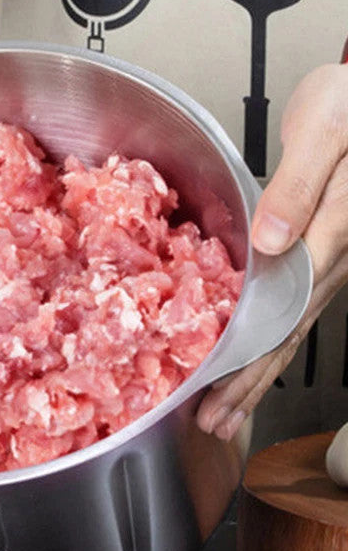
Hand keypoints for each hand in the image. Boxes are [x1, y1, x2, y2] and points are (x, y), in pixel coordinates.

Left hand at [197, 62, 347, 439]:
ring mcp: (334, 253)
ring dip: (258, 368)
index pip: (287, 308)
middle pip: (289, 330)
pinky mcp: (324, 243)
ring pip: (293, 324)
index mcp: (335, 229)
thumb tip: (272, 240)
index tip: (220, 391)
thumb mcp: (327, 129)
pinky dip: (269, 333)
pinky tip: (251, 352)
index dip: (252, 356)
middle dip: (250, 381)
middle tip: (215, 421)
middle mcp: (337, 252)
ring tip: (227, 407)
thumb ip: (299, 185)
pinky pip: (295, 300)